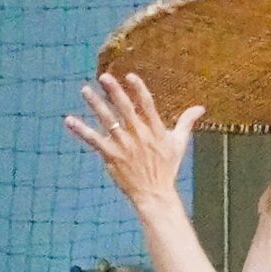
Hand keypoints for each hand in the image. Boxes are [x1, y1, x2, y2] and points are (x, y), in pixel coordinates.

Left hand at [64, 71, 204, 212]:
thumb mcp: (179, 144)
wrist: (154, 195)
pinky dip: (81, 130)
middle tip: (103, 77)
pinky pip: (94, 140)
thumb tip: (201, 107)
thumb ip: (186, 122)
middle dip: (114, 92)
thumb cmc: (167, 169)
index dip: (138, 89)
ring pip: (107, 121)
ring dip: (95, 105)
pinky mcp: (111, 156)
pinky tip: (69, 120)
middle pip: (125, 109)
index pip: (147, 105)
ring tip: (85, 90)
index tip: (129, 76)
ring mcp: (124, 146)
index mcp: (154, 130)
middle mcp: (138, 135)